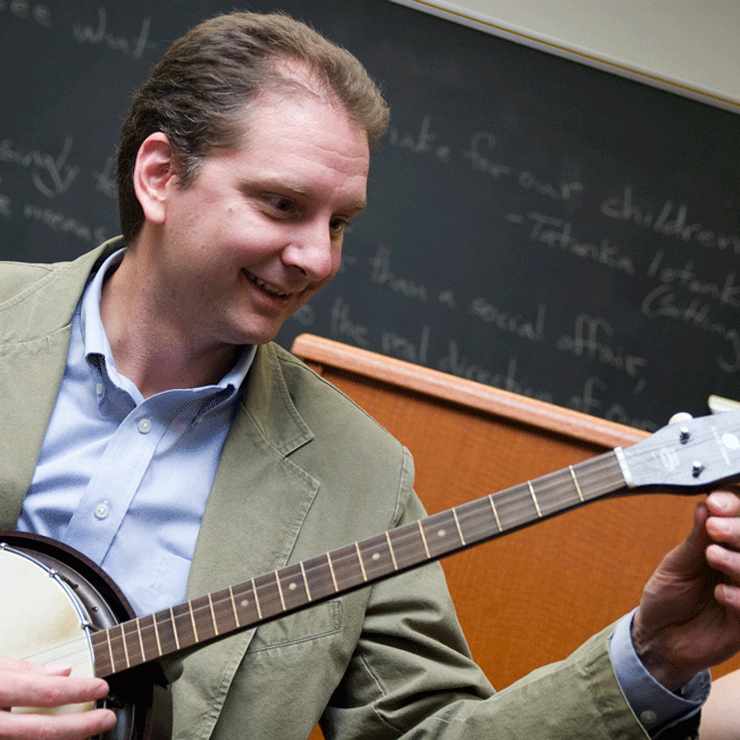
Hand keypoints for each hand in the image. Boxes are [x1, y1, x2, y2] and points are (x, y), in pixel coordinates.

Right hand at [0, 655, 115, 738]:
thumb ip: (26, 670)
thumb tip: (64, 671)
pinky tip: (66, 739)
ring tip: (89, 731)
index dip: (78, 691)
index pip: (46, 692)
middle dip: (81, 726)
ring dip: (68, 739)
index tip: (102, 687)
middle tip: (107, 719)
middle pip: (44, 730)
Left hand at [632, 490, 739, 691]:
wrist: (660, 637)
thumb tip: (706, 506)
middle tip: (715, 527)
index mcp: (725, 546)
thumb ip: (696, 539)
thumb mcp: (677, 564)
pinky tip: (720, 594)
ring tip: (713, 555)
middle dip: (739, 529)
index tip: (716, 502)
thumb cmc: (667, 596)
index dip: (733, 506)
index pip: (739, 518)